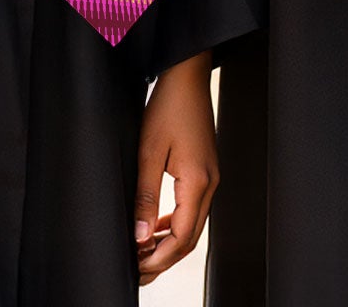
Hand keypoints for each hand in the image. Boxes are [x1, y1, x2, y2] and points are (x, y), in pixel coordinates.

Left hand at [134, 51, 218, 282]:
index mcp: (198, 181)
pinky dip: (176, 225)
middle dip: (164, 259)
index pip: (182, 237)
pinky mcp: (205, 171)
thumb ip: (145, 197)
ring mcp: (211, 176)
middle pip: (191, 237)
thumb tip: (140, 237)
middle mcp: (210, 182)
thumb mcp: (148, 152)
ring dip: (169, 244)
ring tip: (142, 254)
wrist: (188, 76)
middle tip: (136, 271)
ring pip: (193, 225)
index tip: (136, 268)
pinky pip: (193, 208)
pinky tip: (156, 227)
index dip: (159, 258)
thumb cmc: (169, 107)